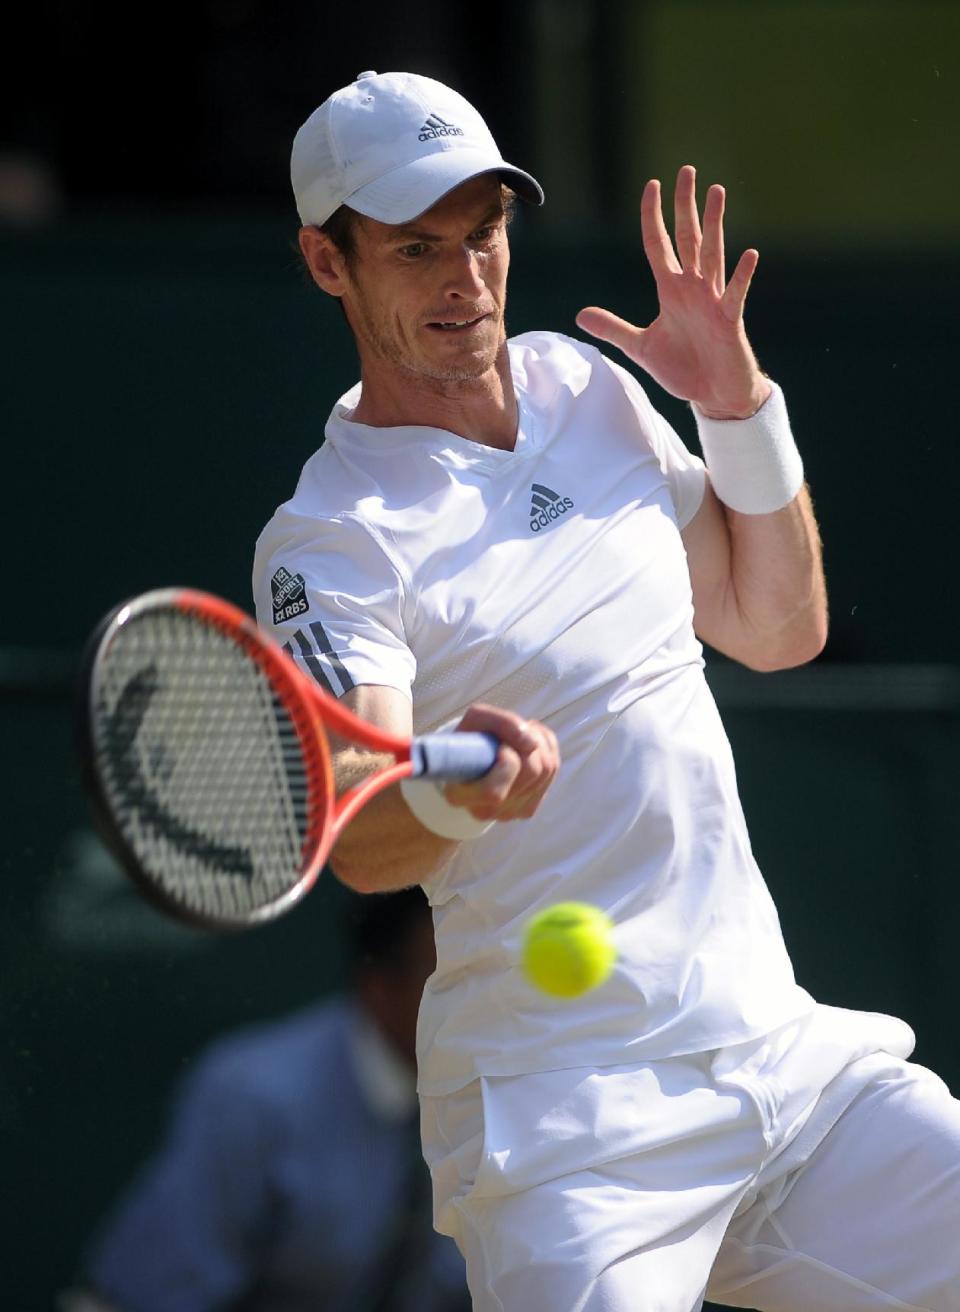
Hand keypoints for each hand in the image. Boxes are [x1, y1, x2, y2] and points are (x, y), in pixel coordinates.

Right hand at [444, 704, 559, 821]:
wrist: (469, 757)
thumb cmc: (470, 738)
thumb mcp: (476, 719)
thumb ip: (501, 724)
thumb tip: (532, 744)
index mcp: (459, 795)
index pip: (493, 792)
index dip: (506, 763)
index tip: (501, 746)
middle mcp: (484, 811)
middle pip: (530, 773)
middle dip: (526, 744)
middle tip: (511, 734)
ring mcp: (508, 814)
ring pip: (546, 769)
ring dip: (538, 742)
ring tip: (519, 735)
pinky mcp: (527, 809)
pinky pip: (553, 770)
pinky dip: (546, 748)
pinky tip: (528, 745)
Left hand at [576, 165, 770, 418]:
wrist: (713, 395)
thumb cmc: (682, 369)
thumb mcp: (640, 347)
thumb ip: (613, 329)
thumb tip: (580, 315)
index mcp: (671, 291)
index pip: (658, 245)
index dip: (652, 217)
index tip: (652, 185)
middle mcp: (693, 288)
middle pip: (688, 238)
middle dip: (685, 206)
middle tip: (687, 170)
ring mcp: (713, 301)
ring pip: (713, 254)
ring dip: (714, 224)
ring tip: (717, 191)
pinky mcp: (729, 321)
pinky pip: (735, 294)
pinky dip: (741, 276)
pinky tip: (748, 254)